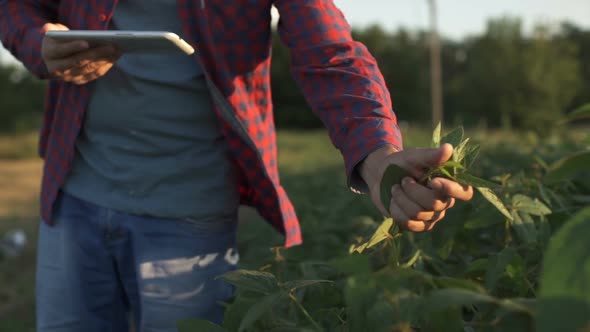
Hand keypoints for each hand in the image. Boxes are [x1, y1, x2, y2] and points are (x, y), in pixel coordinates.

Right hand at [41, 23, 120, 84]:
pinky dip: (105, 66)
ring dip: (105, 60)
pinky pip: (94, 75)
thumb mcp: (52, 32)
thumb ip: (51, 29)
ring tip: (117, 51)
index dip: (73, 47)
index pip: (62, 50)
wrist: (50, 59)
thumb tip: (50, 28)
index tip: (86, 42)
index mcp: (49, 54)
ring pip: (89, 69)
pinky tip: (115, 58)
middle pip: (79, 61)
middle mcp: (57, 68)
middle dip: (97, 53)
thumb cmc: (56, 40)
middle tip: (112, 46)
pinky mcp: (78, 81)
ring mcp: (68, 77)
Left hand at [359, 143, 473, 231]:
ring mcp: (431, 216)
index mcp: (448, 184)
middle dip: (413, 190)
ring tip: (395, 188)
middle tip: (404, 180)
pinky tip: (393, 201)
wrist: (380, 175)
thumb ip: (431, 155)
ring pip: (418, 214)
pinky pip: (409, 223)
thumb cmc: (402, 163)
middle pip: (434, 204)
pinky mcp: (417, 225)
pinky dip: (396, 211)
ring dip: (401, 198)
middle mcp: (444, 202)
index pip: (465, 193)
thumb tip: (449, 148)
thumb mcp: (414, 156)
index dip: (451, 189)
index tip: (433, 181)